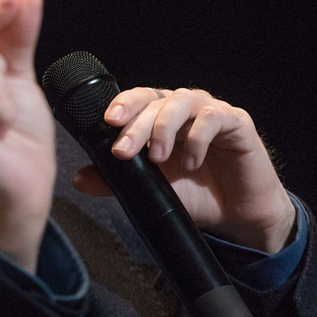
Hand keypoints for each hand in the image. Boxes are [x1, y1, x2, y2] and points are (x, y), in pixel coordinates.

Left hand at [72, 87, 295, 253]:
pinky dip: (199, 137)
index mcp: (161, 117)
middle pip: (155, 103)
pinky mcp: (237, 122)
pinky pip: (214, 116)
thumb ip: (117, 182)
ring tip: (157, 157)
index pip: (138, 100)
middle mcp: (184, 109)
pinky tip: (192, 160)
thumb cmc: (195, 195)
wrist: (237, 215)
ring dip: (164, 127)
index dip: (123, 105)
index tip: (107, 121)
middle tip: (123, 152)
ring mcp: (211, 112)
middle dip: (136, 125)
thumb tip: (79, 179)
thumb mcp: (150, 191)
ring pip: (182, 102)